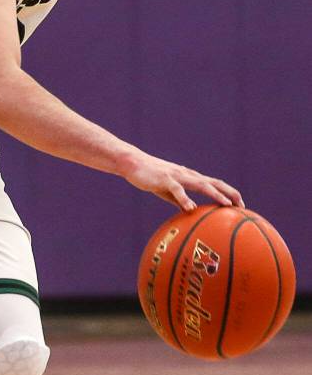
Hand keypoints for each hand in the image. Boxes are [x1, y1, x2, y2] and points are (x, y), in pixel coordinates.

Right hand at [120, 150, 244, 211]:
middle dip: (230, 193)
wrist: (132, 163)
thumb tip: (190, 211)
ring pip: (201, 184)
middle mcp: (187, 175)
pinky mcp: (165, 179)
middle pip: (214, 182)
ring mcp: (177, 176)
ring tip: (226, 204)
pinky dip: (185, 199)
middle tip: (242, 206)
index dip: (228, 193)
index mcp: (189, 177)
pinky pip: (177, 190)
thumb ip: (179, 200)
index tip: (239, 205)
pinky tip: (190, 208)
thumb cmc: (149, 177)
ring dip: (215, 194)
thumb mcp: (166, 190)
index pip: (214, 184)